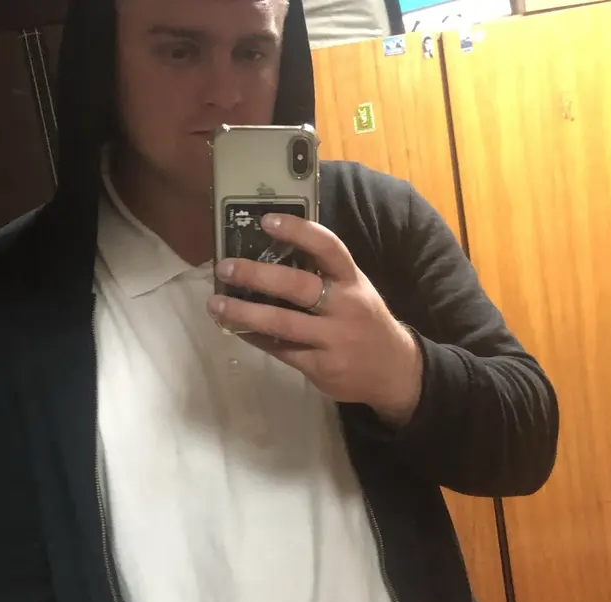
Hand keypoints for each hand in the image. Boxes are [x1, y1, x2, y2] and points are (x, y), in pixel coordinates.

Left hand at [207, 213, 422, 425]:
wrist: (394, 372)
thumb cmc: (365, 322)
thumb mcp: (355, 291)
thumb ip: (323, 276)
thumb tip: (271, 255)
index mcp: (353, 281)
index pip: (328, 248)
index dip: (298, 231)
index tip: (267, 221)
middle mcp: (345, 307)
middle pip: (298, 286)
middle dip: (257, 275)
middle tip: (225, 267)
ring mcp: (333, 340)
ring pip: (282, 324)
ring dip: (244, 313)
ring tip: (216, 304)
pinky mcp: (321, 367)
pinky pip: (281, 350)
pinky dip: (255, 338)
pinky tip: (236, 328)